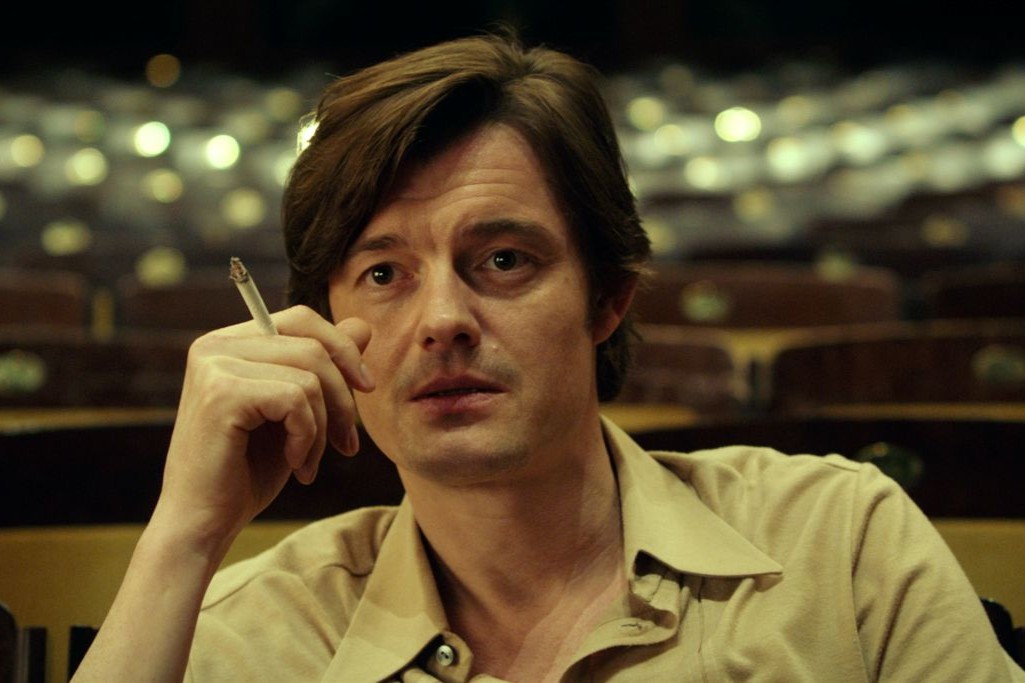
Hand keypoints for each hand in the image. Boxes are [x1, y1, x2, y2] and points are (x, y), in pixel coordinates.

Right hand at [153, 306, 373, 554]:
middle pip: (313, 345)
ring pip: (310, 375)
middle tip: (346, 443)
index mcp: (229, 343)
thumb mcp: (297, 413)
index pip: (302, 319)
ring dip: (324, 426)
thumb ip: (324, 367)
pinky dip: (307, 436)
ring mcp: (214, 366)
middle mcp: (215, 346)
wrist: (204, 524)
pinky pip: (296, 399)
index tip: (365, 390)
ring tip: (310, 461)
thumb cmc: (247, 472)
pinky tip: (294, 463)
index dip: (343, 350)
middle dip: (343, 397)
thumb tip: (363, 325)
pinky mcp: (220, 394)